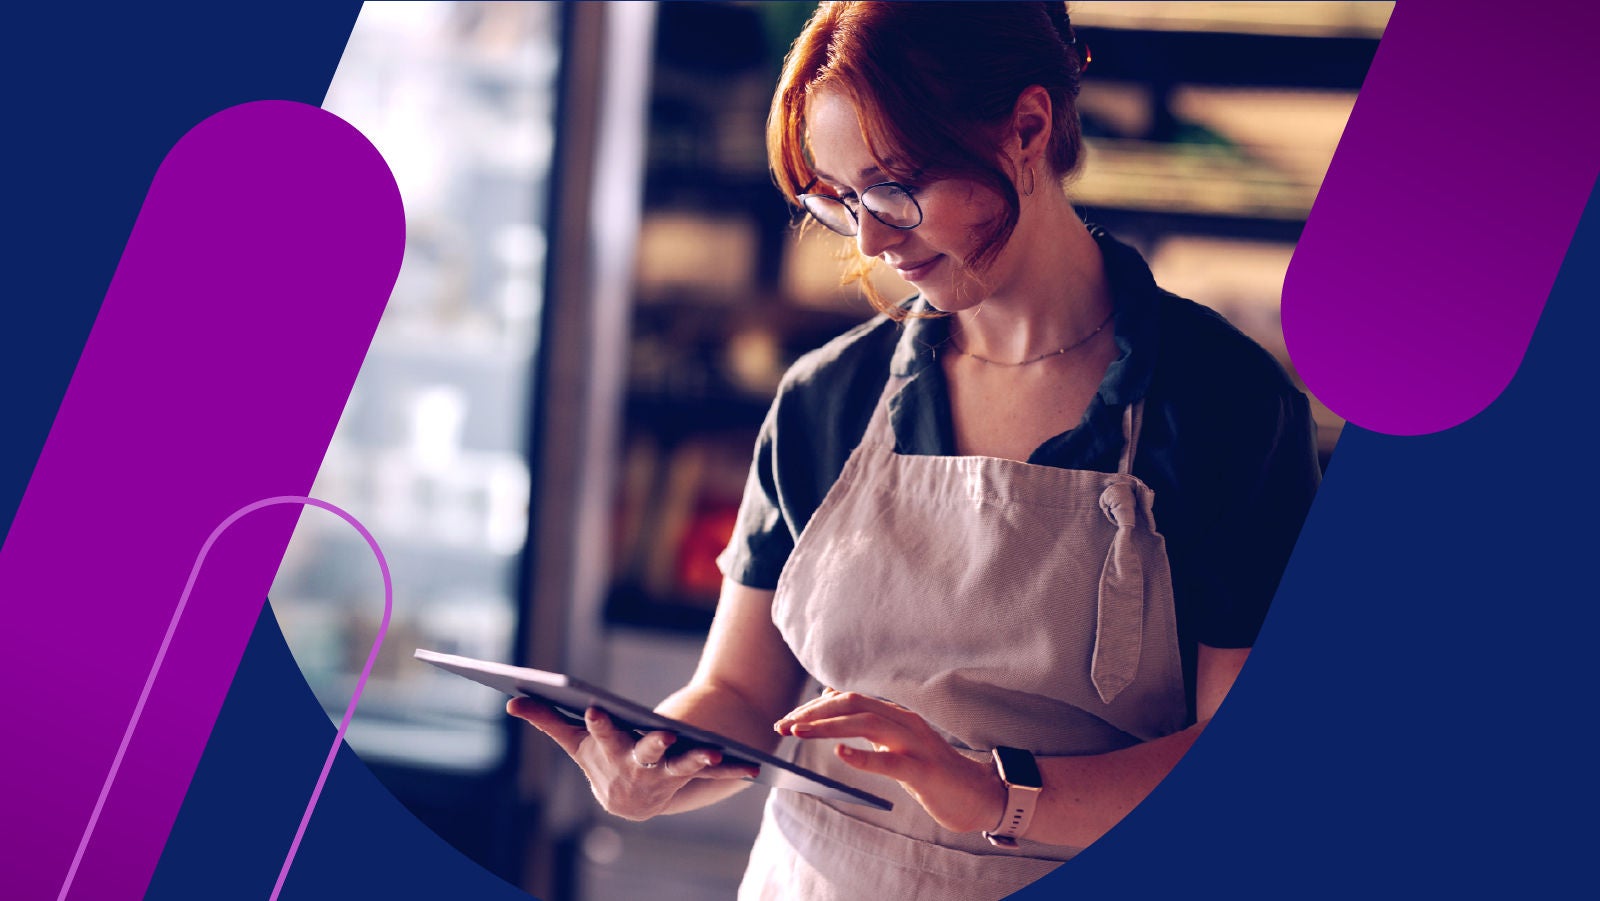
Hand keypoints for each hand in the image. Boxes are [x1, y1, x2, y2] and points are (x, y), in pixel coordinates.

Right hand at [508, 697, 757, 820]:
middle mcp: (637, 767)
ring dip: (697, 760)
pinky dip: (730, 770)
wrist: (632, 799)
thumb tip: (511, 700)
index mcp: (608, 752)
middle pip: (643, 752)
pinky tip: (751, 768)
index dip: (598, 722)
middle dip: (652, 744)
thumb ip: (547, 719)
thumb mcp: (577, 740)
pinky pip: (712, 772)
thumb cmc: (602, 757)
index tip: (595, 708)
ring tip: (714, 752)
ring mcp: (666, 775)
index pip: (600, 734)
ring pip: (682, 765)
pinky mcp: (691, 775)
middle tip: (665, 733)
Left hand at [774, 690, 1005, 833]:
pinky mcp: (924, 771)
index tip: (786, 721)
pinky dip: (863, 757)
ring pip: (866, 723)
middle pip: (852, 703)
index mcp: (895, 715)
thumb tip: (833, 704)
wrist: (978, 795)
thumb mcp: (897, 744)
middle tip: (782, 726)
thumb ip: (869, 726)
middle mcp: (904, 722)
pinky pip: (890, 762)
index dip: (813, 708)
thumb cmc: (933, 773)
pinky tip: (840, 756)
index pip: (847, 699)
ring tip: (798, 733)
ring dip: (828, 726)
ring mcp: (915, 744)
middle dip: (812, 712)